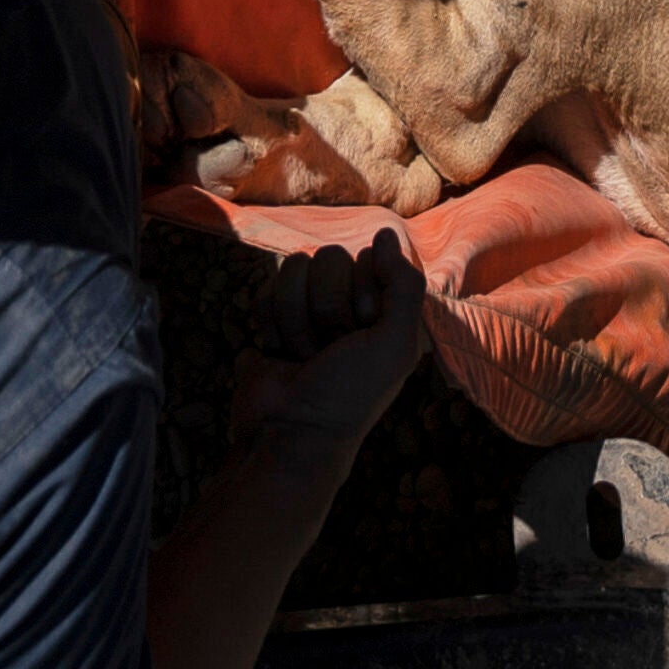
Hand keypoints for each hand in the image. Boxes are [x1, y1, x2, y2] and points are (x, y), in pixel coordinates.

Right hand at [234, 228, 424, 454]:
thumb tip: (385, 233)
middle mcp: (346, 306)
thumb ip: (403, 284)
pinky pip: (266, 289)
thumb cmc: (349, 396)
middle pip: (329, 258)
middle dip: (327, 306)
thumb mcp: (395, 345)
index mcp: (382, 311)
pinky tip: (279, 352)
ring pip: (293, 268)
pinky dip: (271, 322)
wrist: (289, 434)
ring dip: (296, 317)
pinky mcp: (270, 319)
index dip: (362, 293)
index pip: (367, 258)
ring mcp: (306, 311)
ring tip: (303, 355)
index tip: (362, 331)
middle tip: (330, 347)